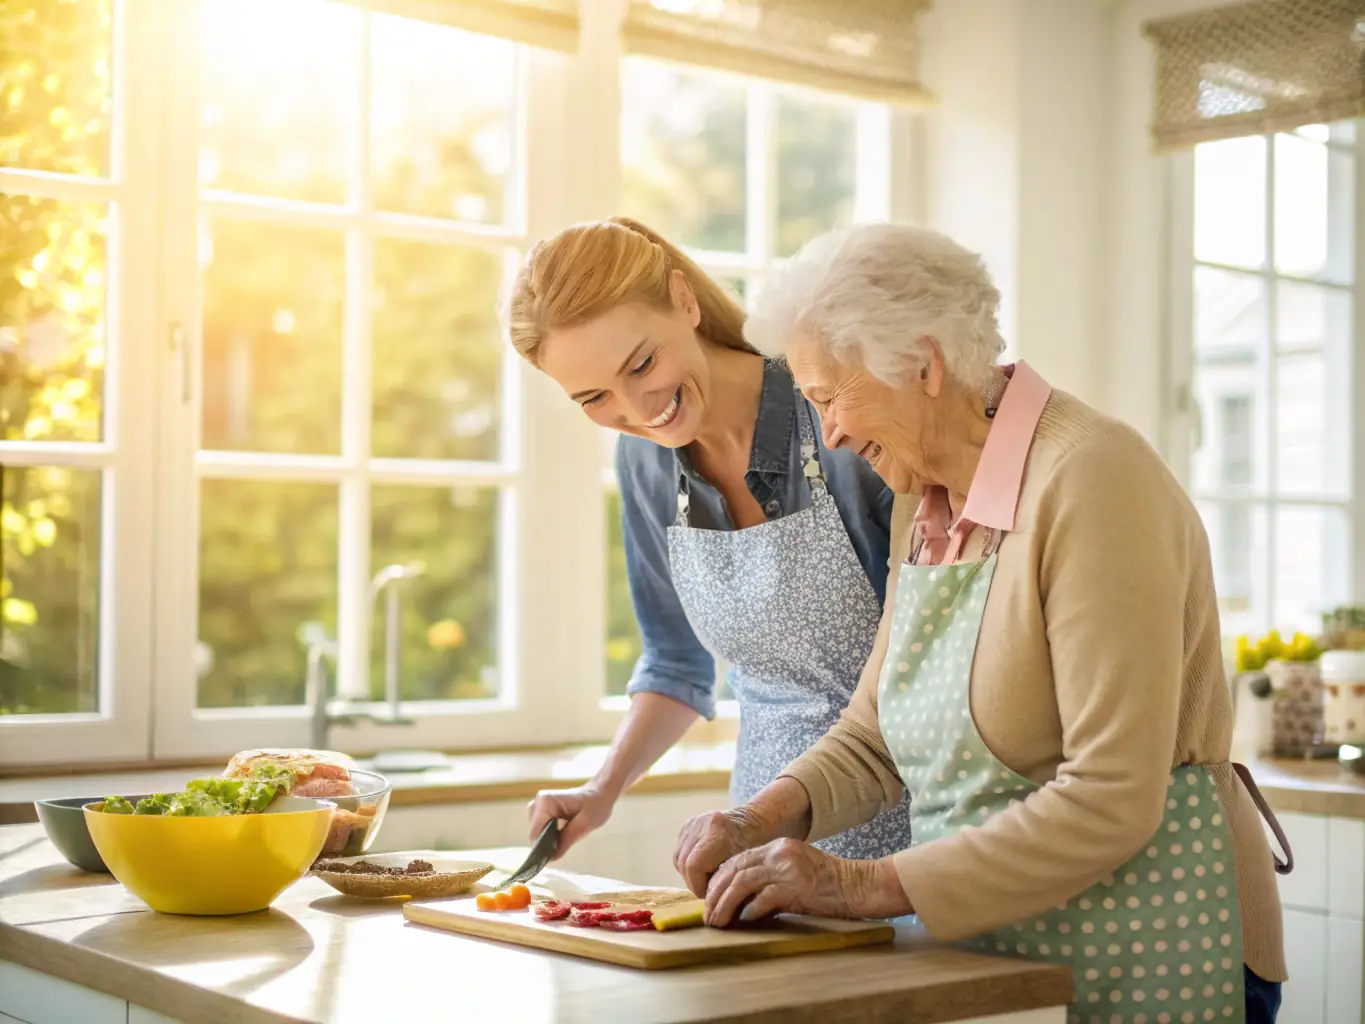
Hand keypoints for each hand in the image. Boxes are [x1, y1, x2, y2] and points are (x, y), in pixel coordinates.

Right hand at [526, 784, 616, 859]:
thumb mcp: (585, 825)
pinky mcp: (544, 807)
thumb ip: (567, 840)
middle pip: (535, 832)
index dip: (542, 848)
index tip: (554, 856)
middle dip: (547, 842)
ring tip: (568, 836)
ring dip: (550, 838)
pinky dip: (551, 833)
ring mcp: (540, 804)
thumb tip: (551, 858)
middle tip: (566, 845)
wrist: (602, 791)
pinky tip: (565, 832)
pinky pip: (542, 826)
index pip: (534, 833)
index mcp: (546, 802)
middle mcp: (538, 801)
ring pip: (537, 831)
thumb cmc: (597, 805)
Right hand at [673, 805, 770, 897]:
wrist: (758, 819)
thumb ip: (728, 883)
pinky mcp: (688, 824)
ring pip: (679, 858)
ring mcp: (693, 823)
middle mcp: (702, 824)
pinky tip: (703, 868)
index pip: (693, 866)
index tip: (710, 895)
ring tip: (707, 880)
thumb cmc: (758, 846)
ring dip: (690, 874)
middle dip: (694, 883)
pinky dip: (687, 863)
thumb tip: (715, 910)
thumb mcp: (747, 866)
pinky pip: (680, 851)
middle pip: (683, 863)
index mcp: (718, 833)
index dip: (698, 886)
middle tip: (709, 891)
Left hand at [703, 839, 908, 926]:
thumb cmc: (827, 886)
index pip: (738, 860)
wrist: (858, 886)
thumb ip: (769, 880)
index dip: (719, 880)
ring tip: (719, 921)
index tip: (709, 898)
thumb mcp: (794, 874)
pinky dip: (751, 910)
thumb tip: (741, 902)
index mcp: (778, 847)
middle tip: (708, 915)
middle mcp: (779, 852)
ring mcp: (788, 867)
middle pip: (735, 869)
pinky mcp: (797, 885)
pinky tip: (745, 920)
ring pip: (743, 882)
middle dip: (716, 894)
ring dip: (726, 904)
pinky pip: (764, 897)